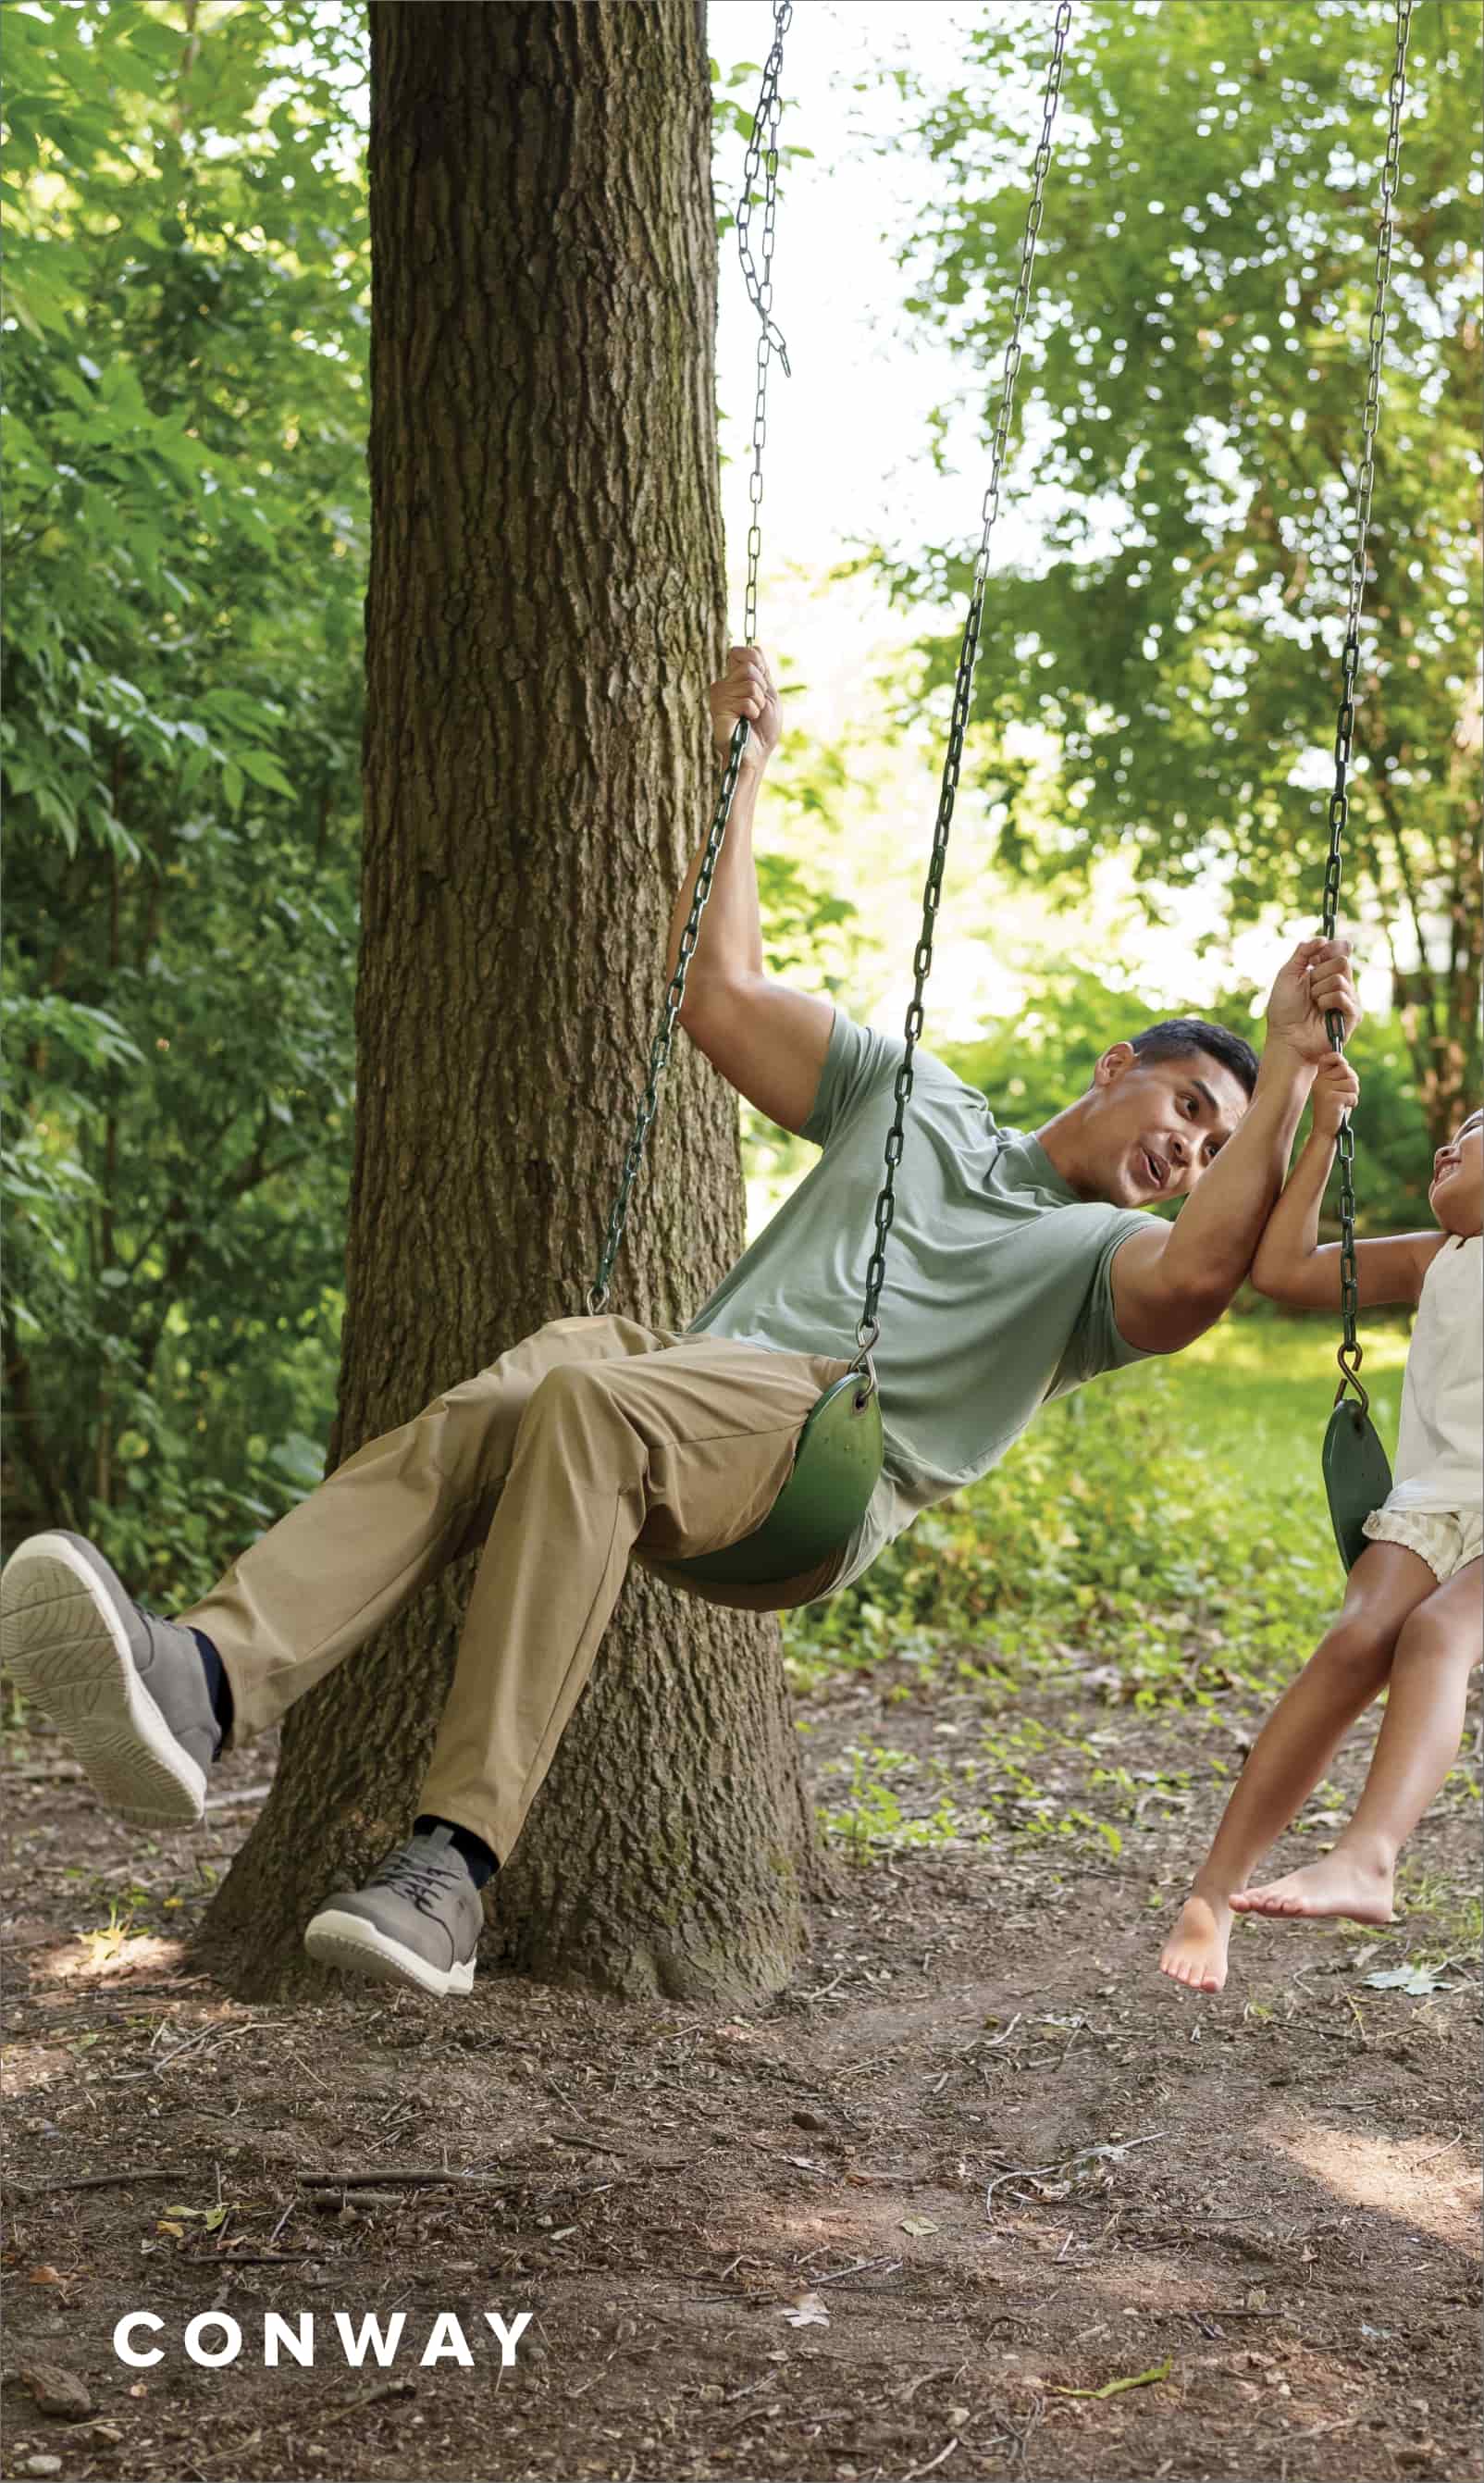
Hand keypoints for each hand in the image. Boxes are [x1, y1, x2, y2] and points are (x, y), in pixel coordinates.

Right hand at [709, 645, 780, 774]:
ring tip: (751, 716)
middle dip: (761, 688)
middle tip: (757, 707)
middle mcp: (723, 684)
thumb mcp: (768, 693)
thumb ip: (761, 669)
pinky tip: (745, 722)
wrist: (756, 754)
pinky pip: (747, 700)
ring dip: (758, 702)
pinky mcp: (718, 708)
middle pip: (749, 666)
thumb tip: (754, 645)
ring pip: (749, 683)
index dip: (757, 664)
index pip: (743, 651)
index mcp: (734, 679)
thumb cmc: (763, 728)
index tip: (761, 685)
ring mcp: (719, 696)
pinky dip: (753, 712)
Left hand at [1264, 938, 1360, 1065]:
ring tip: (1312, 1003)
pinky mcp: (1352, 1015)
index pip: (1339, 950)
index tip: (1313, 959)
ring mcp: (1348, 999)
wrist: (1285, 1036)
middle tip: (1309, 987)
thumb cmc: (1284, 1009)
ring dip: (1319, 989)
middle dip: (1319, 973)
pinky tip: (1320, 1011)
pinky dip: (1326, 1001)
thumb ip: (1303, 953)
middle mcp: (1340, 984)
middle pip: (1342, 961)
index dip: (1328, 950)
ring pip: (1340, 978)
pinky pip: (1343, 995)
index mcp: (1326, 972)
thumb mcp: (1288, 974)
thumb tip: (1323, 938)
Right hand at [1310, 1050, 1359, 1137]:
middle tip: (1344, 1095)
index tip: (1342, 1064)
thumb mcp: (1336, 1089)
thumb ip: (1341, 1075)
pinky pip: (1353, 1095)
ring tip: (1343, 1103)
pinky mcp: (1331, 1098)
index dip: (1338, 1058)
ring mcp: (1324, 1089)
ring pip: (1352, 1082)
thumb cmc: (1334, 1110)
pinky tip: (1342, 1109)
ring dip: (1353, 1094)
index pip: (1329, 1057)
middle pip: (1346, 1070)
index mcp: (1319, 1077)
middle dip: (1352, 1083)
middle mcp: (1319, 1081)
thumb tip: (1344, 1063)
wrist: (1325, 1131)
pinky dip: (1352, 1103)